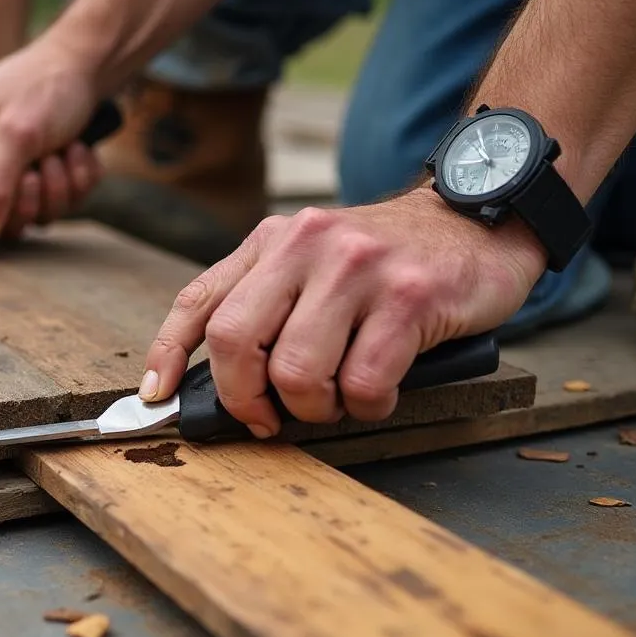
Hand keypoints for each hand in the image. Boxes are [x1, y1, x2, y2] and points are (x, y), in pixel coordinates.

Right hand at [0, 36, 104, 248]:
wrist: (90, 64)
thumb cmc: (47, 85)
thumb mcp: (17, 134)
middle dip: (17, 207)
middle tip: (35, 175)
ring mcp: (1, 169)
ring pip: (20, 217)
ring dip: (51, 192)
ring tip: (60, 152)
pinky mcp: (34, 175)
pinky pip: (50, 206)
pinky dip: (70, 183)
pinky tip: (74, 152)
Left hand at [139, 186, 546, 434]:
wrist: (477, 219)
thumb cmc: (390, 261)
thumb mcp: (313, 261)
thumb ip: (268, 303)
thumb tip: (222, 381)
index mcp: (272, 240)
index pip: (199, 301)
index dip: (168, 355)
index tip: (157, 396)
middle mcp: (306, 244)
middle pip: (237, 341)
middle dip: (245, 397)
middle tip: (270, 417)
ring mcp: (357, 268)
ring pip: (299, 371)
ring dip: (315, 407)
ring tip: (338, 399)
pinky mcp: (409, 297)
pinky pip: (363, 381)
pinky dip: (367, 404)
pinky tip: (379, 391)